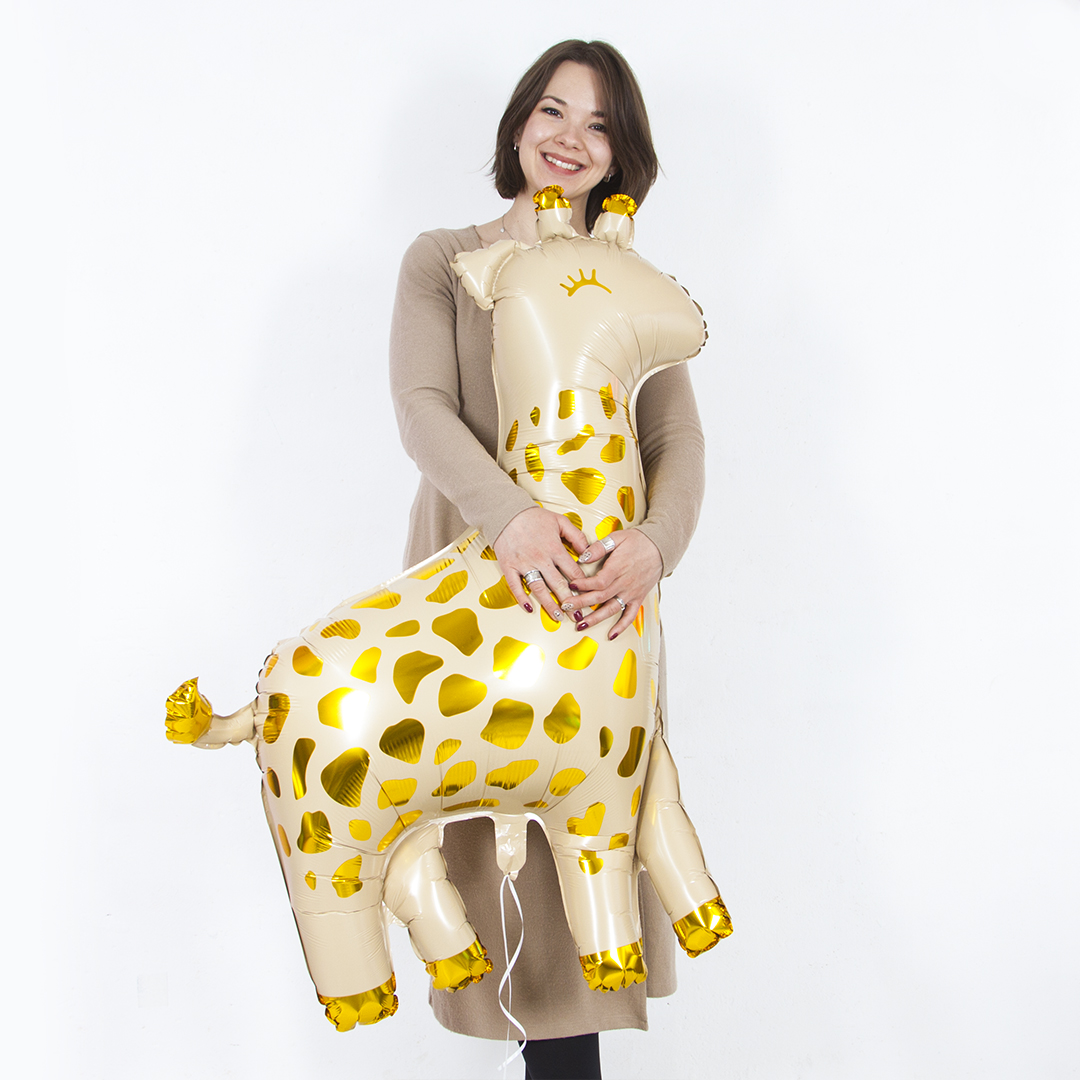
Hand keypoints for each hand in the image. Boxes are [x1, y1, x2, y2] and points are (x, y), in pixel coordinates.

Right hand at [493, 506, 589, 622]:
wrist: (506, 512)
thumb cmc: (533, 517)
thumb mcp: (560, 521)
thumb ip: (576, 536)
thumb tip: (588, 552)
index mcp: (554, 548)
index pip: (573, 571)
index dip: (583, 586)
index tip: (589, 596)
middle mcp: (540, 558)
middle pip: (558, 585)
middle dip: (570, 602)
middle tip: (578, 616)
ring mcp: (524, 564)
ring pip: (539, 589)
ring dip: (550, 605)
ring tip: (559, 617)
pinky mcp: (509, 567)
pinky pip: (515, 586)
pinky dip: (522, 599)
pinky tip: (530, 609)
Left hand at [570, 529, 662, 639]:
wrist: (660, 548)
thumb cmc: (638, 542)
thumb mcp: (617, 538)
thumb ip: (599, 547)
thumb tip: (583, 557)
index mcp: (618, 568)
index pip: (598, 582)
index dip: (583, 585)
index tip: (570, 585)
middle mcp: (624, 583)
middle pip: (600, 597)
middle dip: (581, 603)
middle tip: (566, 608)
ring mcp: (631, 593)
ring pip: (611, 609)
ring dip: (595, 619)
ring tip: (580, 626)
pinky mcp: (638, 598)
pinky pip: (630, 616)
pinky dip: (621, 627)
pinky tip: (611, 635)